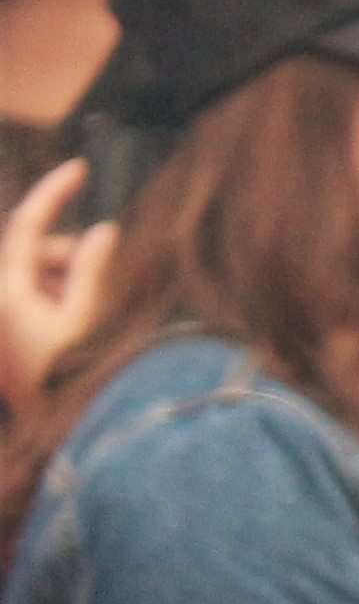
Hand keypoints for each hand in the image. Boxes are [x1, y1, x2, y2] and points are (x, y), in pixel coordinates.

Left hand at [0, 157, 113, 415]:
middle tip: (104, 279)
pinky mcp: (12, 339)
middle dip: (70, 256)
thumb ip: (94, 270)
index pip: (27, 225)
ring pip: (36, 278)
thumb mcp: (87, 319)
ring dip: (67, 283)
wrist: (56, 435)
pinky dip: (59, 303)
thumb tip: (103, 231)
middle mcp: (0, 301)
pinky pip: (35, 302)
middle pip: (33, 253)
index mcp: (9, 290)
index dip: (53, 192)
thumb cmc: (71, 377)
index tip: (80, 168)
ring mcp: (5, 321)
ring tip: (90, 315)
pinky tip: (78, 327)